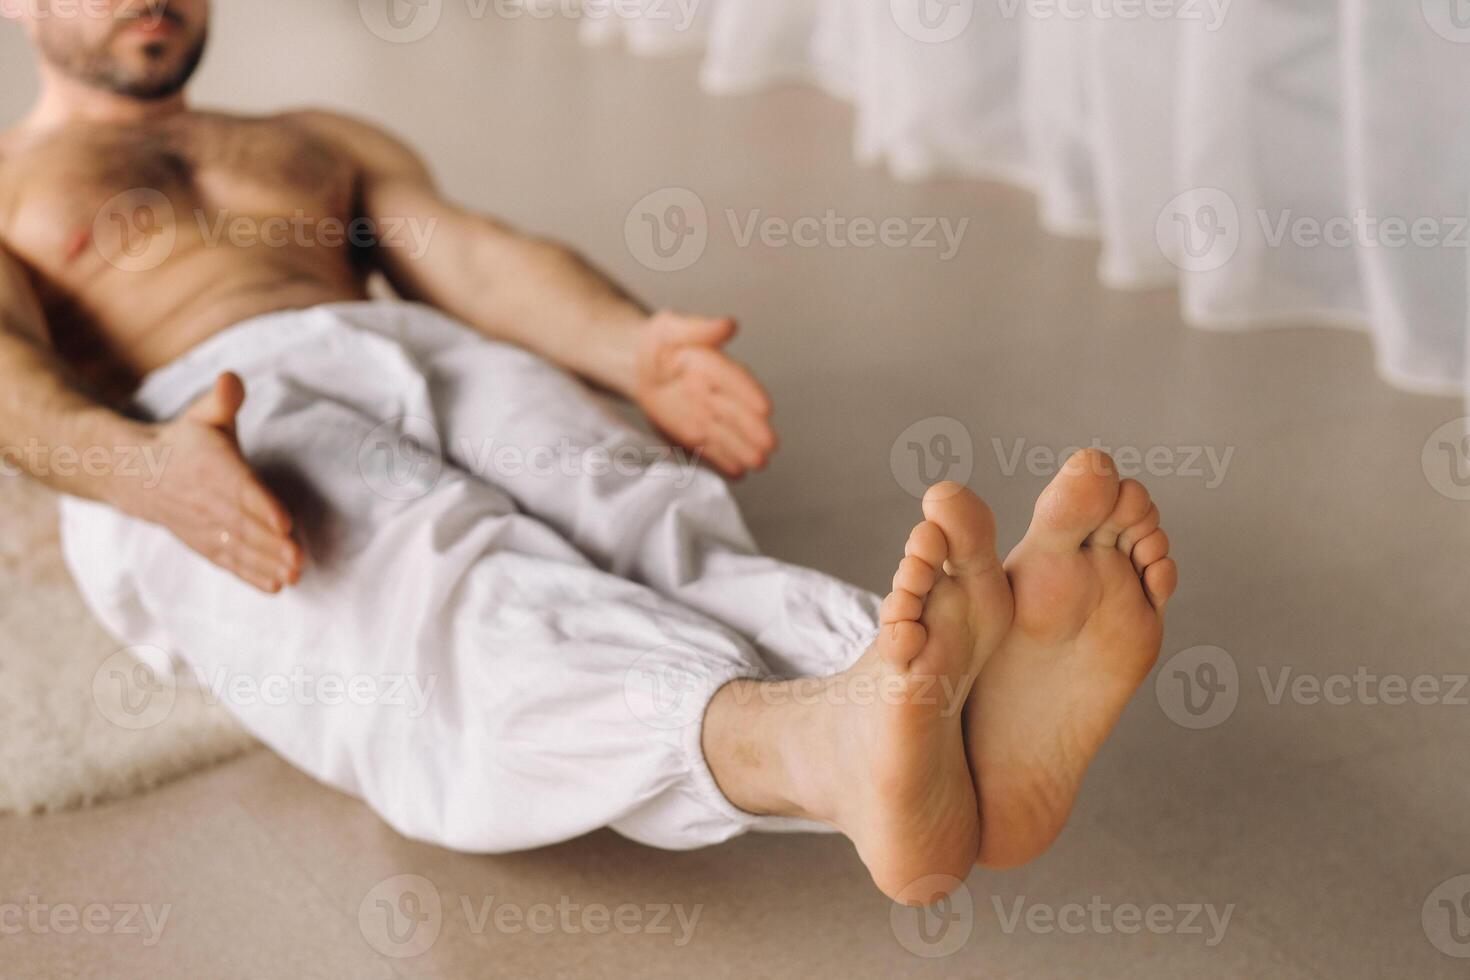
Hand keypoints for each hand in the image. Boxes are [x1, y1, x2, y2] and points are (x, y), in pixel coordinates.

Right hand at [128, 373, 303, 593]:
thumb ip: (223, 399)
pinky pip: (227, 562)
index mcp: (211, 468)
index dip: (262, 506)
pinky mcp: (203, 544)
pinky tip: (276, 586)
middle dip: (271, 545)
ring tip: (294, 575)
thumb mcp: (203, 414)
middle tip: (299, 559)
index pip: (239, 489)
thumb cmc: (185, 440)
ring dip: (266, 564)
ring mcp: (203, 527)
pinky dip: (250, 576)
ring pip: (237, 549)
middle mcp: (207, 501)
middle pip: (242, 526)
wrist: (136, 473)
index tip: (285, 522)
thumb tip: (231, 380)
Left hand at [632, 312, 776, 478]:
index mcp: (713, 364)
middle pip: (736, 412)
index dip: (749, 394)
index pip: (734, 379)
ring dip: (743, 449)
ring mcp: (707, 415)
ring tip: (759, 463)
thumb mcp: (670, 327)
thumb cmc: (657, 344)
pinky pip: (711, 448)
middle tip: (769, 444)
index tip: (765, 409)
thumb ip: (698, 328)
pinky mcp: (696, 433)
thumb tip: (728, 324)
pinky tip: (739, 473)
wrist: (639, 366)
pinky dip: (724, 460)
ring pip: (727, 434)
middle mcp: (716, 392)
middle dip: (753, 429)